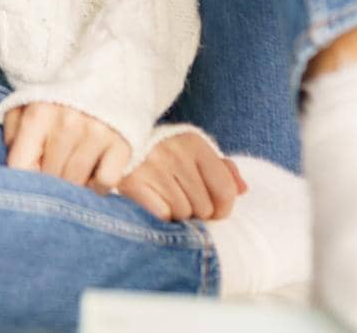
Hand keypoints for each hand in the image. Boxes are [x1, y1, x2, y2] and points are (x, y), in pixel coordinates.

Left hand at [2, 102, 131, 191]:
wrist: (110, 71)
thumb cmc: (61, 94)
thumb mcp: (28, 102)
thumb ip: (13, 131)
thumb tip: (11, 163)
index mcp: (38, 114)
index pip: (21, 167)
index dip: (23, 180)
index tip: (30, 178)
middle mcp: (67, 124)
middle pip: (51, 177)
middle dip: (50, 180)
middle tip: (55, 168)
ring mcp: (96, 134)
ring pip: (77, 183)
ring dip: (74, 184)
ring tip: (73, 169)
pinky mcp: (121, 143)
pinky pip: (104, 182)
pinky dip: (98, 185)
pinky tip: (94, 170)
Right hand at [117, 130, 247, 221]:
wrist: (112, 141)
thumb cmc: (162, 155)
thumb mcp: (192, 154)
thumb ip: (221, 170)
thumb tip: (243, 190)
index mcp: (194, 143)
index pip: (225, 189)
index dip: (224, 208)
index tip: (215, 211)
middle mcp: (174, 152)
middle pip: (204, 207)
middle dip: (196, 210)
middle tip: (181, 199)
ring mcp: (152, 167)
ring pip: (182, 213)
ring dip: (176, 214)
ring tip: (164, 198)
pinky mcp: (133, 183)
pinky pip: (161, 216)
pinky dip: (159, 215)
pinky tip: (151, 202)